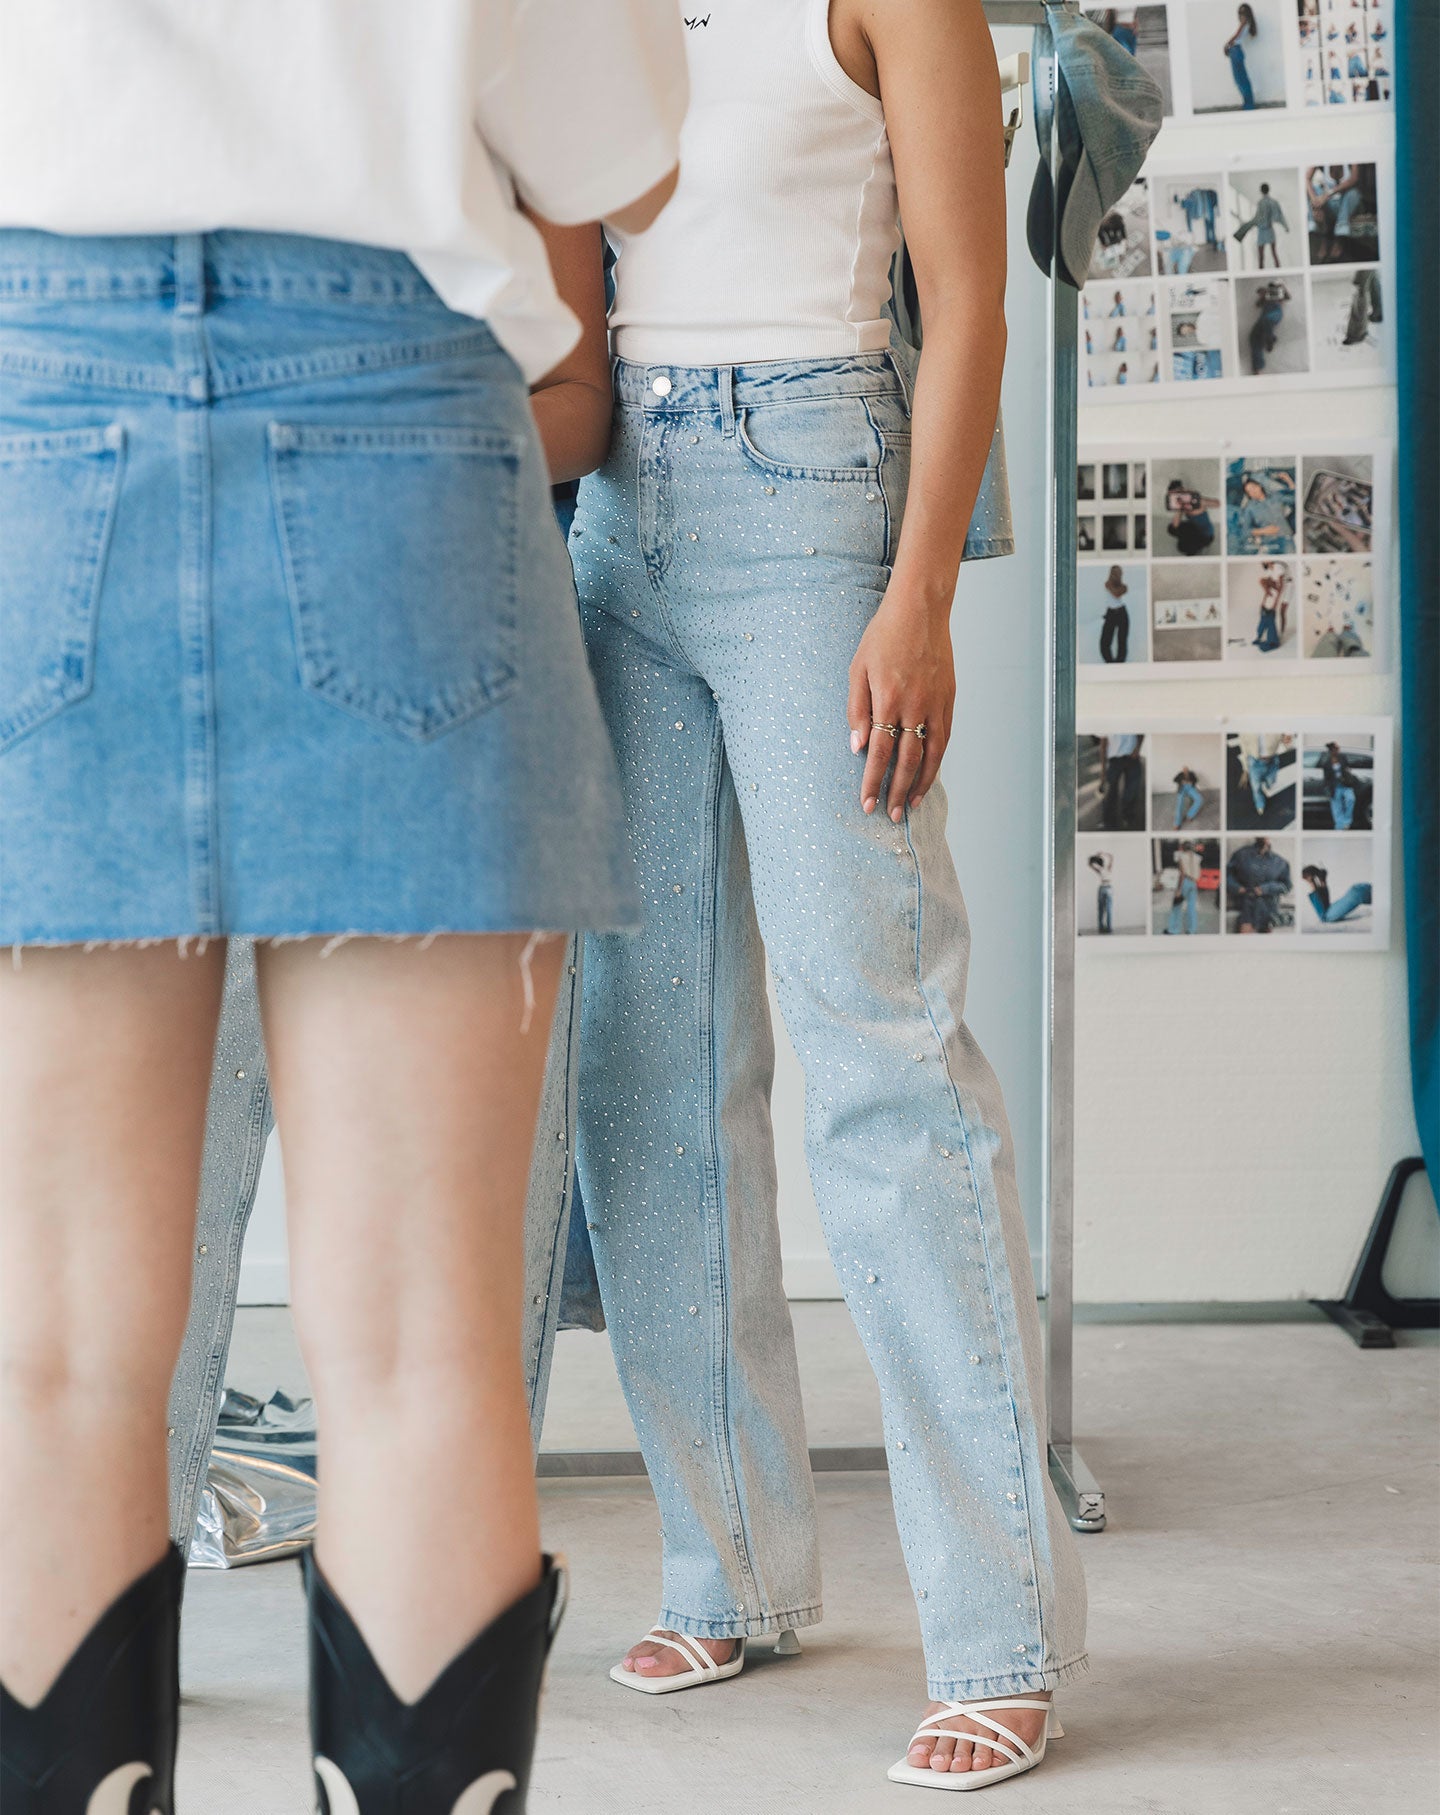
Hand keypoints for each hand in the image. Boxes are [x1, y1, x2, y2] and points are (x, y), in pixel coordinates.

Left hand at [846, 591, 953, 821]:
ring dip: (922, 784)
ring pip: (932, 754)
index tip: (866, 803)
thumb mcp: (858, 669)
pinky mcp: (949, 699)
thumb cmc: (884, 636)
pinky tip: (929, 774)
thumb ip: (856, 709)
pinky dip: (937, 761)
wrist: (921, 609)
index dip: (872, 781)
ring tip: (912, 805)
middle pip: (908, 760)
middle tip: (891, 815)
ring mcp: (935, 703)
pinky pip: (944, 737)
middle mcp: (915, 705)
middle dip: (898, 791)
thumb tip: (856, 747)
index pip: (879, 751)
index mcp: (888, 698)